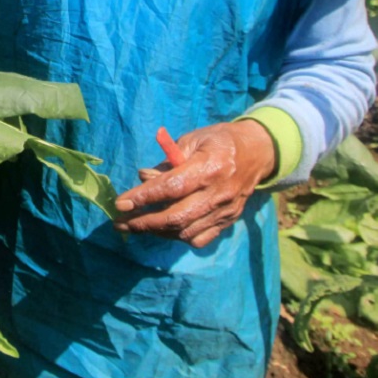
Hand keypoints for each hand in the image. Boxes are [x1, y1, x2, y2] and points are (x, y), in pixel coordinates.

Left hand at [113, 121, 276, 248]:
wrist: (258, 152)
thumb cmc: (219, 140)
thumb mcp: (193, 139)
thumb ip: (168, 160)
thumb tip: (144, 178)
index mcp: (209, 167)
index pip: (171, 187)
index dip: (144, 197)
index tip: (120, 203)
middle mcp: (218, 193)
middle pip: (177, 217)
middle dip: (144, 223)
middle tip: (120, 222)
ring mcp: (225, 211)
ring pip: (186, 232)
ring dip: (156, 231)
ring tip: (135, 225)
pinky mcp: (229, 221)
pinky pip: (200, 238)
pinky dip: (178, 236)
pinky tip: (163, 228)